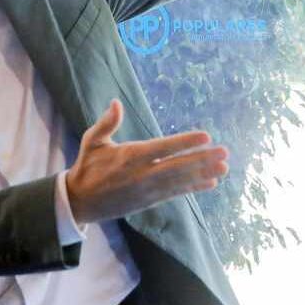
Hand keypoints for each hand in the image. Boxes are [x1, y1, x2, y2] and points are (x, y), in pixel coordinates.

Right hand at [65, 100, 228, 222]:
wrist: (80, 202)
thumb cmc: (87, 167)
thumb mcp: (92, 141)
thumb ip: (106, 123)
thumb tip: (116, 102)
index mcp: (130, 156)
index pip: (163, 147)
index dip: (185, 142)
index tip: (205, 136)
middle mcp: (142, 174)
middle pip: (177, 166)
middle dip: (202, 159)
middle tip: (224, 152)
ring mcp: (148, 190)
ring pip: (180, 181)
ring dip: (203, 173)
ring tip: (224, 167)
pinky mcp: (150, 200)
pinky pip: (175, 193)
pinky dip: (193, 188)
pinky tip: (210, 182)